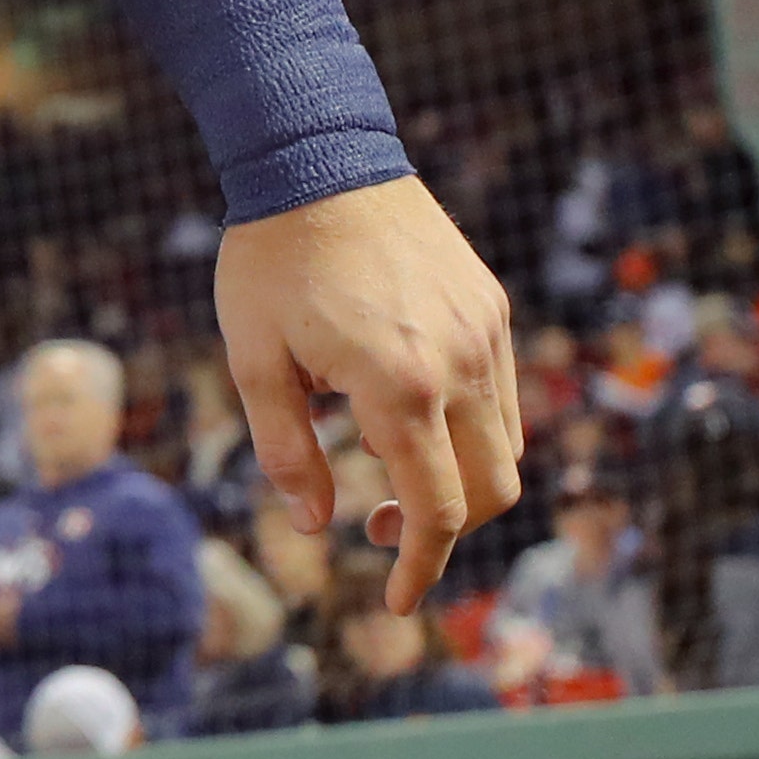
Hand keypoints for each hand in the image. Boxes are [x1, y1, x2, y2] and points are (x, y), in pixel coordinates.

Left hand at [216, 177, 521, 612]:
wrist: (318, 155)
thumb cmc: (270, 260)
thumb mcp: (252, 362)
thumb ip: (286, 453)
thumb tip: (317, 526)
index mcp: (399, 387)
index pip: (439, 511)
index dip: (421, 569)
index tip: (397, 603)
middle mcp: (459, 364)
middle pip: (493, 491)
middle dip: (446, 532)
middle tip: (377, 532)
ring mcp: (484, 332)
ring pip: (506, 444)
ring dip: (459, 479)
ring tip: (379, 463)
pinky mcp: (490, 306)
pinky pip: (500, 394)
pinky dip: (468, 427)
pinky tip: (402, 408)